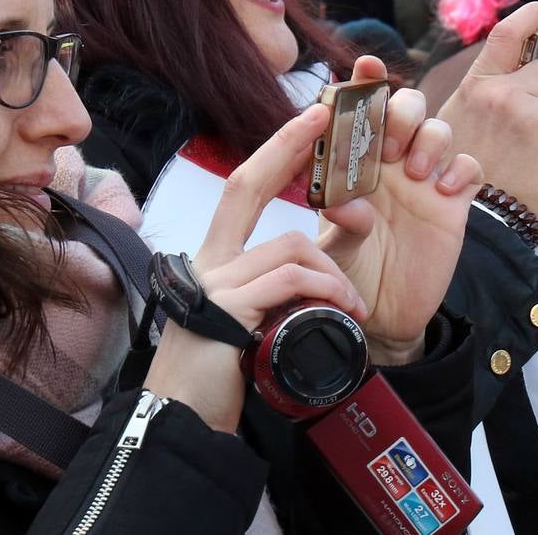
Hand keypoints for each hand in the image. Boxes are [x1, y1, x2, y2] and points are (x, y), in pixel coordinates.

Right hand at [144, 105, 365, 432]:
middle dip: (286, 146)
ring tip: (353, 304)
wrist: (184, 419)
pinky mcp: (228, 310)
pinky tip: (341, 313)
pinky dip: (325, 290)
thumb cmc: (218, 370)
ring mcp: (216, 282)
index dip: (273, 151)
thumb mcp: (246, 316)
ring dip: (334, 272)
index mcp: (216, 258)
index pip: (242, 189)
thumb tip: (308, 274)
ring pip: (289, 245)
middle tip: (320, 118)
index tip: (306, 119)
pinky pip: (290, 281)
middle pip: (245, 185)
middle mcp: (210, 259)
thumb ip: (269, 287)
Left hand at [316, 56, 482, 364]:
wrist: (384, 314)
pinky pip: (469, 167)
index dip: (364, 82)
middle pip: (405, 107)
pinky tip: (446, 190)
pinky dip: (462, 168)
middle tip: (389, 147)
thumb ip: (340, 224)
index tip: (367, 66)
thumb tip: (342, 206)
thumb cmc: (350, 272)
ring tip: (414, 174)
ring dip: (429, 139)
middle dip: (401, 112)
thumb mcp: (334, 250)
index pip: (358, 111)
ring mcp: (423, 180)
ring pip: (438, 129)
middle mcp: (388, 163)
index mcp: (352, 163)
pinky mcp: (453, 203)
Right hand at [437, 2, 537, 220]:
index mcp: (478, 86)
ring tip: (530, 150)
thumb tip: (523, 76)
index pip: (509, 34)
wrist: (479, 217)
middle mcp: (504, 94)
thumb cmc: (459, 173)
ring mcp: (532, 117)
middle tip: (537, 118)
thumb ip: (488, 95)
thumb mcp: (457, 123)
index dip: (535, 16)